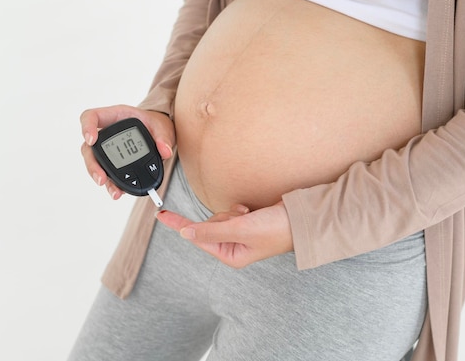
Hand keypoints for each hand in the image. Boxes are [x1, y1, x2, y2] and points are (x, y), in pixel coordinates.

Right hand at [79, 105, 174, 198]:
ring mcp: (108, 150)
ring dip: (101, 178)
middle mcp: (106, 134)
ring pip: (95, 164)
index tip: (91, 140)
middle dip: (92, 165)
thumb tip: (165, 151)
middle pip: (88, 148)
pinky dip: (112, 184)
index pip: (91, 117)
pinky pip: (108, 175)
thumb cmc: (156, 125)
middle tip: (101, 178)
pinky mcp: (114, 164)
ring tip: (114, 192)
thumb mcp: (162, 126)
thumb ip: (163, 137)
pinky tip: (120, 192)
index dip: (86, 127)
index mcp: (114, 117)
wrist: (160, 136)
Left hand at [157, 202, 293, 267]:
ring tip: (249, 215)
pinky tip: (251, 211)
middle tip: (240, 217)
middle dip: (222, 216)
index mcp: (230, 255)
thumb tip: (186, 234)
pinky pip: (232, 212)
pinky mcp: (247, 223)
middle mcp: (233, 246)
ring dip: (232, 212)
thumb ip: (211, 231)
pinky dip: (239, 209)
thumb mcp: (241, 230)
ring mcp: (240, 234)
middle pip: (209, 225)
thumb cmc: (277, 229)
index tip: (162, 215)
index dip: (179, 225)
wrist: (302, 219)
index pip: (197, 238)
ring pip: (220, 216)